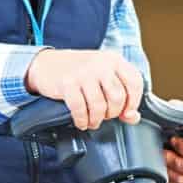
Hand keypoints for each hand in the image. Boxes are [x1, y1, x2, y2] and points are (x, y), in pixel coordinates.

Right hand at [24, 49, 144, 129]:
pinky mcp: (68, 83)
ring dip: (96, 120)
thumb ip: (122, 95)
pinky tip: (81, 121)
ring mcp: (84, 72)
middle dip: (112, 113)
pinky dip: (82, 120)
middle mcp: (101, 64)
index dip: (134, 102)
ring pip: (99, 106)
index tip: (127, 112)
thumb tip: (132, 117)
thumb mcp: (104, 78)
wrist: (47, 64)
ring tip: (92, 121)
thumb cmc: (79, 72)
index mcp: (114, 60)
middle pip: (118, 97)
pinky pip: (80, 109)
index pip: (135, 82)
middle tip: (105, 115)